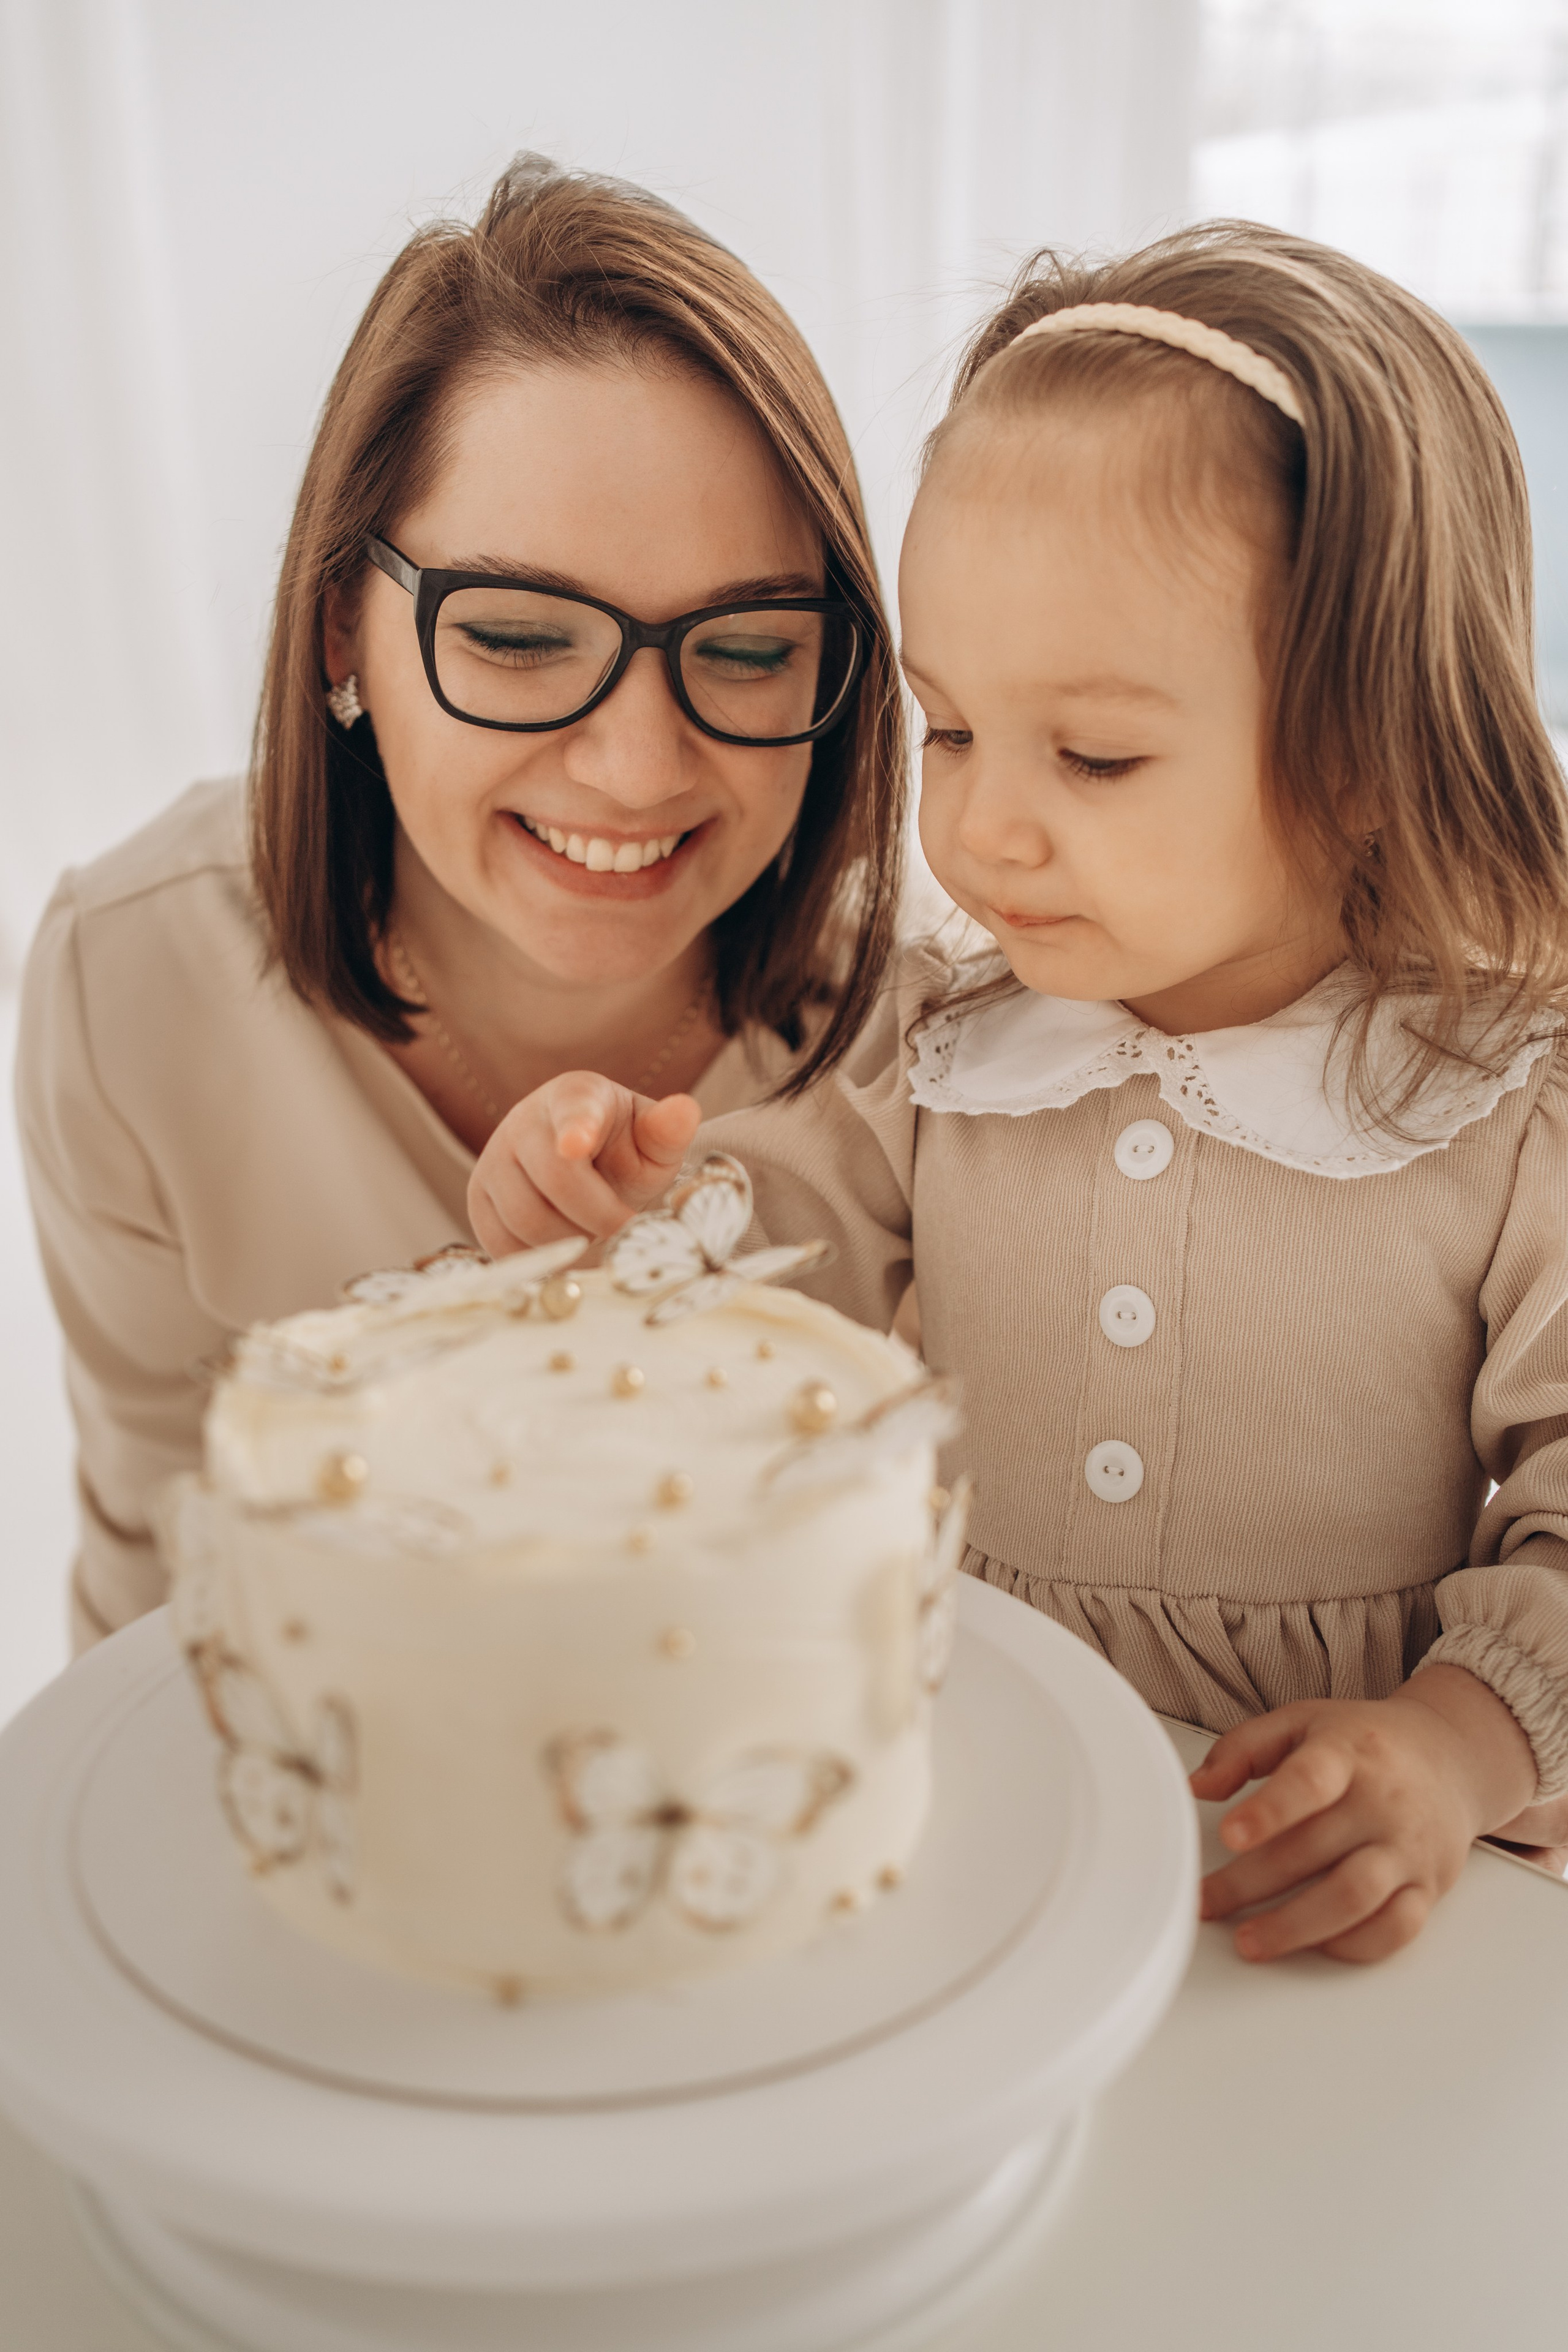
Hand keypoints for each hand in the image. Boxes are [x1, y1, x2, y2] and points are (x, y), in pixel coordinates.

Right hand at [468, 1074, 702, 1255]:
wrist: (584, 1169)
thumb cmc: (623, 1153)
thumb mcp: (653, 1142)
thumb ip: (667, 1130)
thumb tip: (684, 1110)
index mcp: (574, 1097)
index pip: (573, 1111)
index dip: (575, 1129)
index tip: (576, 1146)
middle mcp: (523, 1122)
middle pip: (555, 1182)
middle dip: (600, 1219)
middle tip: (626, 1230)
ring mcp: (493, 1160)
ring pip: (527, 1220)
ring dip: (571, 1242)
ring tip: (595, 1233)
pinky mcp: (478, 1201)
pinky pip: (504, 1244)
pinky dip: (541, 1258)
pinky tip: (566, 1246)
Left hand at [1191, 1665, 1537, 1963]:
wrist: (1450, 1757)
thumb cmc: (1363, 1742)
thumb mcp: (1301, 1722)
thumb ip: (1243, 1748)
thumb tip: (1196, 1786)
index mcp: (1347, 1753)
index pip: (1309, 1781)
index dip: (1269, 1810)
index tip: (1230, 1835)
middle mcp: (1382, 1802)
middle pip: (1314, 1851)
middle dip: (1250, 1884)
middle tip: (1205, 1902)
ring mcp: (1407, 1848)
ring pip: (1353, 1898)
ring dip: (1295, 1927)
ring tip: (1248, 1941)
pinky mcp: (1428, 1886)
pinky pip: (1395, 1928)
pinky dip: (1353, 1946)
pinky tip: (1312, 1946)